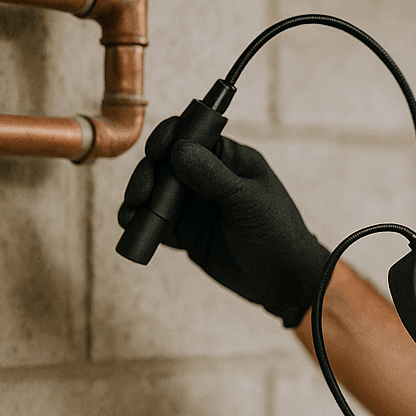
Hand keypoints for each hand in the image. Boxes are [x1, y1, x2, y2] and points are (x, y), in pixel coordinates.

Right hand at [117, 116, 329, 326]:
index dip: (168, 138)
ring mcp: (194, 204)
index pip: (192, 135)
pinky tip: (133, 226)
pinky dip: (142, 222)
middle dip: (149, 174)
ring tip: (132, 212)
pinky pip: (156, 222)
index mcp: (228, 158)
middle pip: (165, 163)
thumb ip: (214, 177)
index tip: (156, 151)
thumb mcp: (248, 202)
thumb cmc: (278, 233)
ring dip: (139, 198)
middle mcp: (207, 176)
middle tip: (142, 193)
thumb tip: (180, 149)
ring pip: (156, 192)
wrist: (282, 280)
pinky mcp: (185, 231)